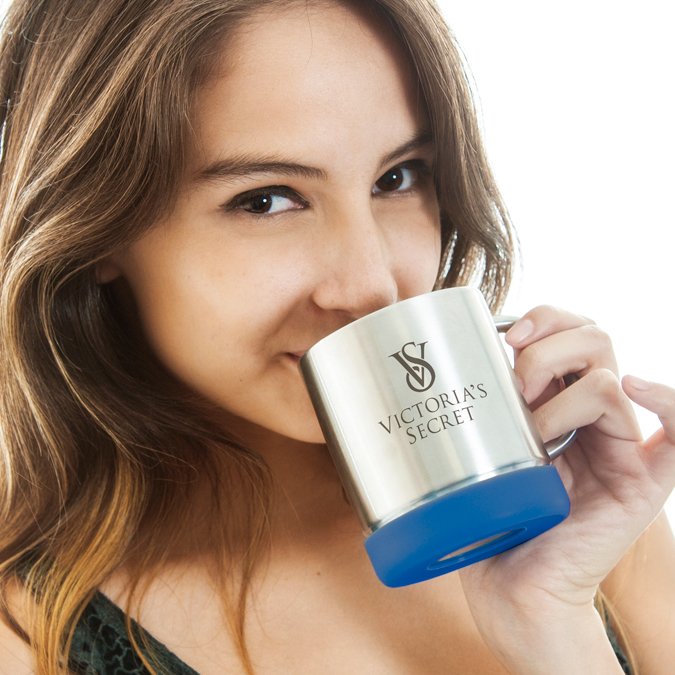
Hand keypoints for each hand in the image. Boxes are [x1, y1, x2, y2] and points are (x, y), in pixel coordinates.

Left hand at [458, 306, 674, 669]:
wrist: (508, 582)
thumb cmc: (485, 515)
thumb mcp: (473, 450)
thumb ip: (470, 407)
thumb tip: (428, 360)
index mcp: (554, 399)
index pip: (568, 331)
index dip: (543, 319)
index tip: (506, 335)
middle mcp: (589, 415)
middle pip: (593, 340)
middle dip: (548, 351)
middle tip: (517, 387)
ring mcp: (617, 445)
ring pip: (609, 378)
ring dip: (563, 395)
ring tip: (535, 430)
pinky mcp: (639, 482)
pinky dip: (667, 400)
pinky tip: (636, 387)